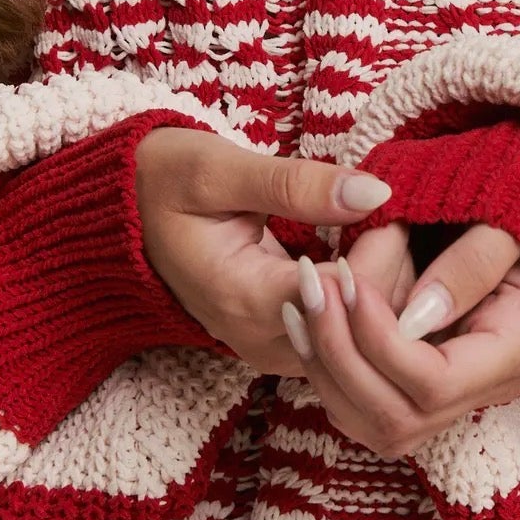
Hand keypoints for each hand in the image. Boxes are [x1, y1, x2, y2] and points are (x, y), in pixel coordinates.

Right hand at [134, 127, 391, 374]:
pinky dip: (371, 296)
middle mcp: (262, 341)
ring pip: (364, 339)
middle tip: (393, 212)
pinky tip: (368, 250)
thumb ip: (296, 184)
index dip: (380, 252)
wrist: (125, 216)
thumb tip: (376, 193)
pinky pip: (349, 336)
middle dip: (392, 269)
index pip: (345, 298)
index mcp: (243, 300)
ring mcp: (275, 350)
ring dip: (387, 285)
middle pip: (363, 329)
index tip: (388, 204)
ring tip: (382, 226)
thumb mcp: (219, 168)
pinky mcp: (286, 347)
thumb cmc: (165, 182)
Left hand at [280, 223, 519, 458]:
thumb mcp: (508, 221)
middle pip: (399, 418)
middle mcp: (492, 388)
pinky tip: (305, 321)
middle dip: (341, 356)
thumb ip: (472, 263)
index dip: (382, 341)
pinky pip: (365, 410)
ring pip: (375, 426)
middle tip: (311, 288)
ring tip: (299, 303)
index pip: (438, 384)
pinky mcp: (426, 391)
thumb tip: (415, 318)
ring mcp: (459, 399)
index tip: (349, 281)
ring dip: (326, 369)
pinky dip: (327, 373)